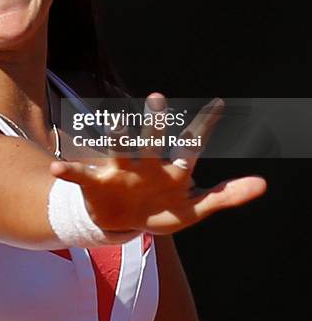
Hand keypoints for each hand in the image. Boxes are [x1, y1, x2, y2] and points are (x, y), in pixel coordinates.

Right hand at [50, 94, 265, 234]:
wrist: (121, 221)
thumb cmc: (160, 210)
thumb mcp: (195, 207)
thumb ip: (227, 195)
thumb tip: (264, 183)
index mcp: (171, 169)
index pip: (190, 144)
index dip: (204, 126)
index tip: (219, 104)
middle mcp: (145, 162)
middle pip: (152, 141)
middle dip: (155, 123)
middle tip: (158, 98)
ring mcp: (120, 170)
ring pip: (118, 149)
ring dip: (116, 136)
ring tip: (114, 121)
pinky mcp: (96, 182)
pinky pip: (80, 175)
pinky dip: (68, 171)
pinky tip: (56, 167)